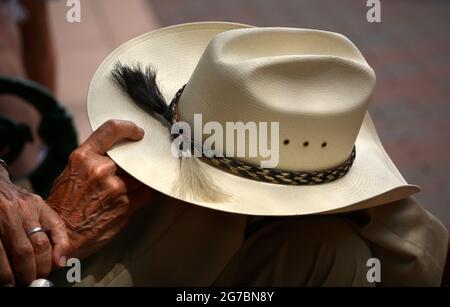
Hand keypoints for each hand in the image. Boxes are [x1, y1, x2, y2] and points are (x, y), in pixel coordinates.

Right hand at [0, 167, 69, 286]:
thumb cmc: (19, 203)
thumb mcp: (39, 209)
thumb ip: (55, 231)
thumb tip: (62, 262)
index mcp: (36, 205)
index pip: (54, 231)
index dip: (53, 256)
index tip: (52, 270)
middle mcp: (19, 210)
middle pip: (31, 248)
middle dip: (33, 270)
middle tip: (32, 281)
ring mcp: (1, 219)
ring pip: (14, 252)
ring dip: (14, 274)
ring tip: (16, 284)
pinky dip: (1, 269)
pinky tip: (3, 278)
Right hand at [47, 120, 151, 260]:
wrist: (63, 236)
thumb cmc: (64, 205)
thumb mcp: (71, 172)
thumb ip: (92, 159)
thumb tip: (116, 151)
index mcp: (84, 157)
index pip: (112, 129)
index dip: (129, 128)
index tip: (138, 133)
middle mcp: (100, 170)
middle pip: (130, 157)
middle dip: (132, 164)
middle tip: (130, 169)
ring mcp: (115, 188)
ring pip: (139, 176)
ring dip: (136, 181)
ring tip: (122, 190)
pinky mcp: (125, 205)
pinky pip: (144, 192)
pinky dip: (141, 193)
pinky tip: (130, 198)